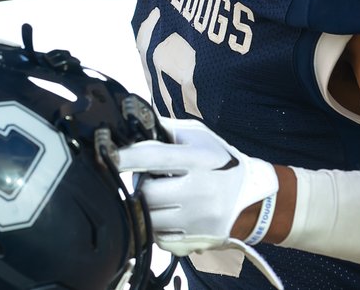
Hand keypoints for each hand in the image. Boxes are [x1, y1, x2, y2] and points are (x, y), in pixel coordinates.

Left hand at [116, 117, 278, 255]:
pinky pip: (160, 238)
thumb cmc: (220, 162)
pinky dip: (156, 227)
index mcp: (198, 160)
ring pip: (150, 218)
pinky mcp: (195, 241)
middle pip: (147, 192)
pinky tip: (166, 215)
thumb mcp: (199, 137)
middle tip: (148, 179)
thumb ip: (167, 129)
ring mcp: (197, 219)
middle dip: (141, 185)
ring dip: (146, 207)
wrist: (251, 200)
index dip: (127, 157)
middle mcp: (198, 191)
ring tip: (158, 197)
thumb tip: (136, 118)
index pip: (155, 157)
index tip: (108, 156)